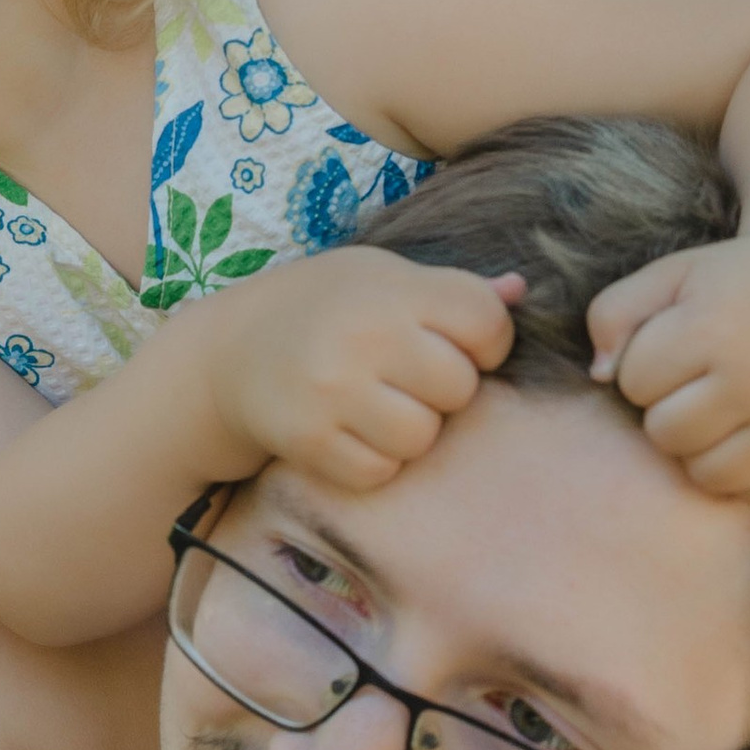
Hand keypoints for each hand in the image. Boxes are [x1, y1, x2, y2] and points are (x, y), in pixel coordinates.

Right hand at [201, 248, 520, 492]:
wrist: (229, 353)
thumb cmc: (324, 308)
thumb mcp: (382, 277)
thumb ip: (452, 290)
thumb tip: (521, 291)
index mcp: (392, 288)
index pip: (486, 322)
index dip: (484, 340)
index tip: (453, 341)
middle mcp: (363, 335)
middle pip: (459, 387)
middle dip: (442, 390)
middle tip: (404, 377)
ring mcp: (333, 390)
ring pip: (421, 437)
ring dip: (409, 431)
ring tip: (377, 406)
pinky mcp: (309, 440)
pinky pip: (378, 472)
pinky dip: (372, 461)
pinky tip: (349, 432)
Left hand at [587, 236, 749, 505]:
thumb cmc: (730, 286)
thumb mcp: (667, 278)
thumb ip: (611, 314)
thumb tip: (599, 376)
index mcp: (718, 330)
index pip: (634, 383)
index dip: (646, 364)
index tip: (680, 342)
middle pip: (666, 435)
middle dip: (670, 409)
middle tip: (702, 378)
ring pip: (708, 476)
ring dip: (703, 447)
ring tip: (724, 407)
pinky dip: (746, 470)